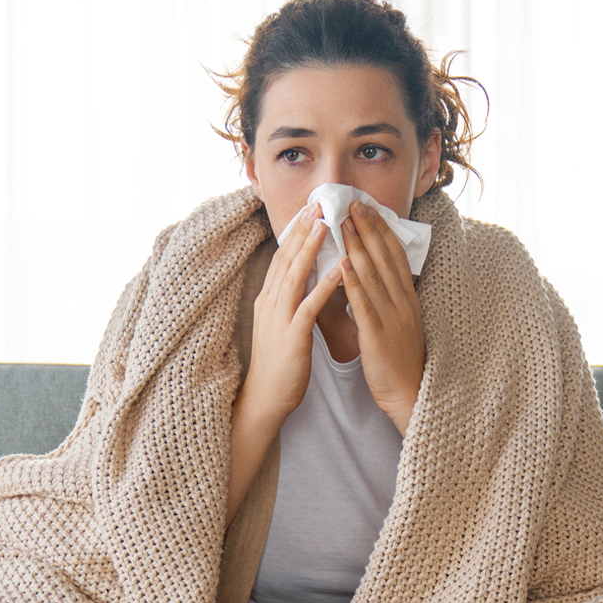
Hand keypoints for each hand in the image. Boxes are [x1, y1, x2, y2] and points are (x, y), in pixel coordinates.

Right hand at [241, 203, 339, 427]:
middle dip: (302, 230)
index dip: (295, 231)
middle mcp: (270, 303)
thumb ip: (289, 299)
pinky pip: (308, 307)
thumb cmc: (279, 363)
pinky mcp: (292, 337)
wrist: (265, 398)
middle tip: (318, 204)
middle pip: (286, 258)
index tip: (309, 209)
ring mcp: (279, 318)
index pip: (282, 257)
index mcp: (269, 299)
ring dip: (311, 249)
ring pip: (295, 276)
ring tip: (326, 225)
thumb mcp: (281, 323)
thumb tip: (304, 277)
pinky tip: (336, 271)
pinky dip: (322, 287)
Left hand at [338, 200, 425, 433]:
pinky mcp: (378, 335)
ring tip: (343, 223)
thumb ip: (387, 299)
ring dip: (357, 246)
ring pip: (373, 275)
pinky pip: (364, 303)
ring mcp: (392, 317)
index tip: (368, 208)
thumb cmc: (400, 361)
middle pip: (384, 258)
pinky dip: (353, 282)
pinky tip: (342, 264)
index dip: (381, 230)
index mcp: (407, 298)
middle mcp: (402, 302)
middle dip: (368, 228)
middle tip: (353, 203)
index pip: (394, 256)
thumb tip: (371, 277)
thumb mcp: (399, 323)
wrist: (409, 394)